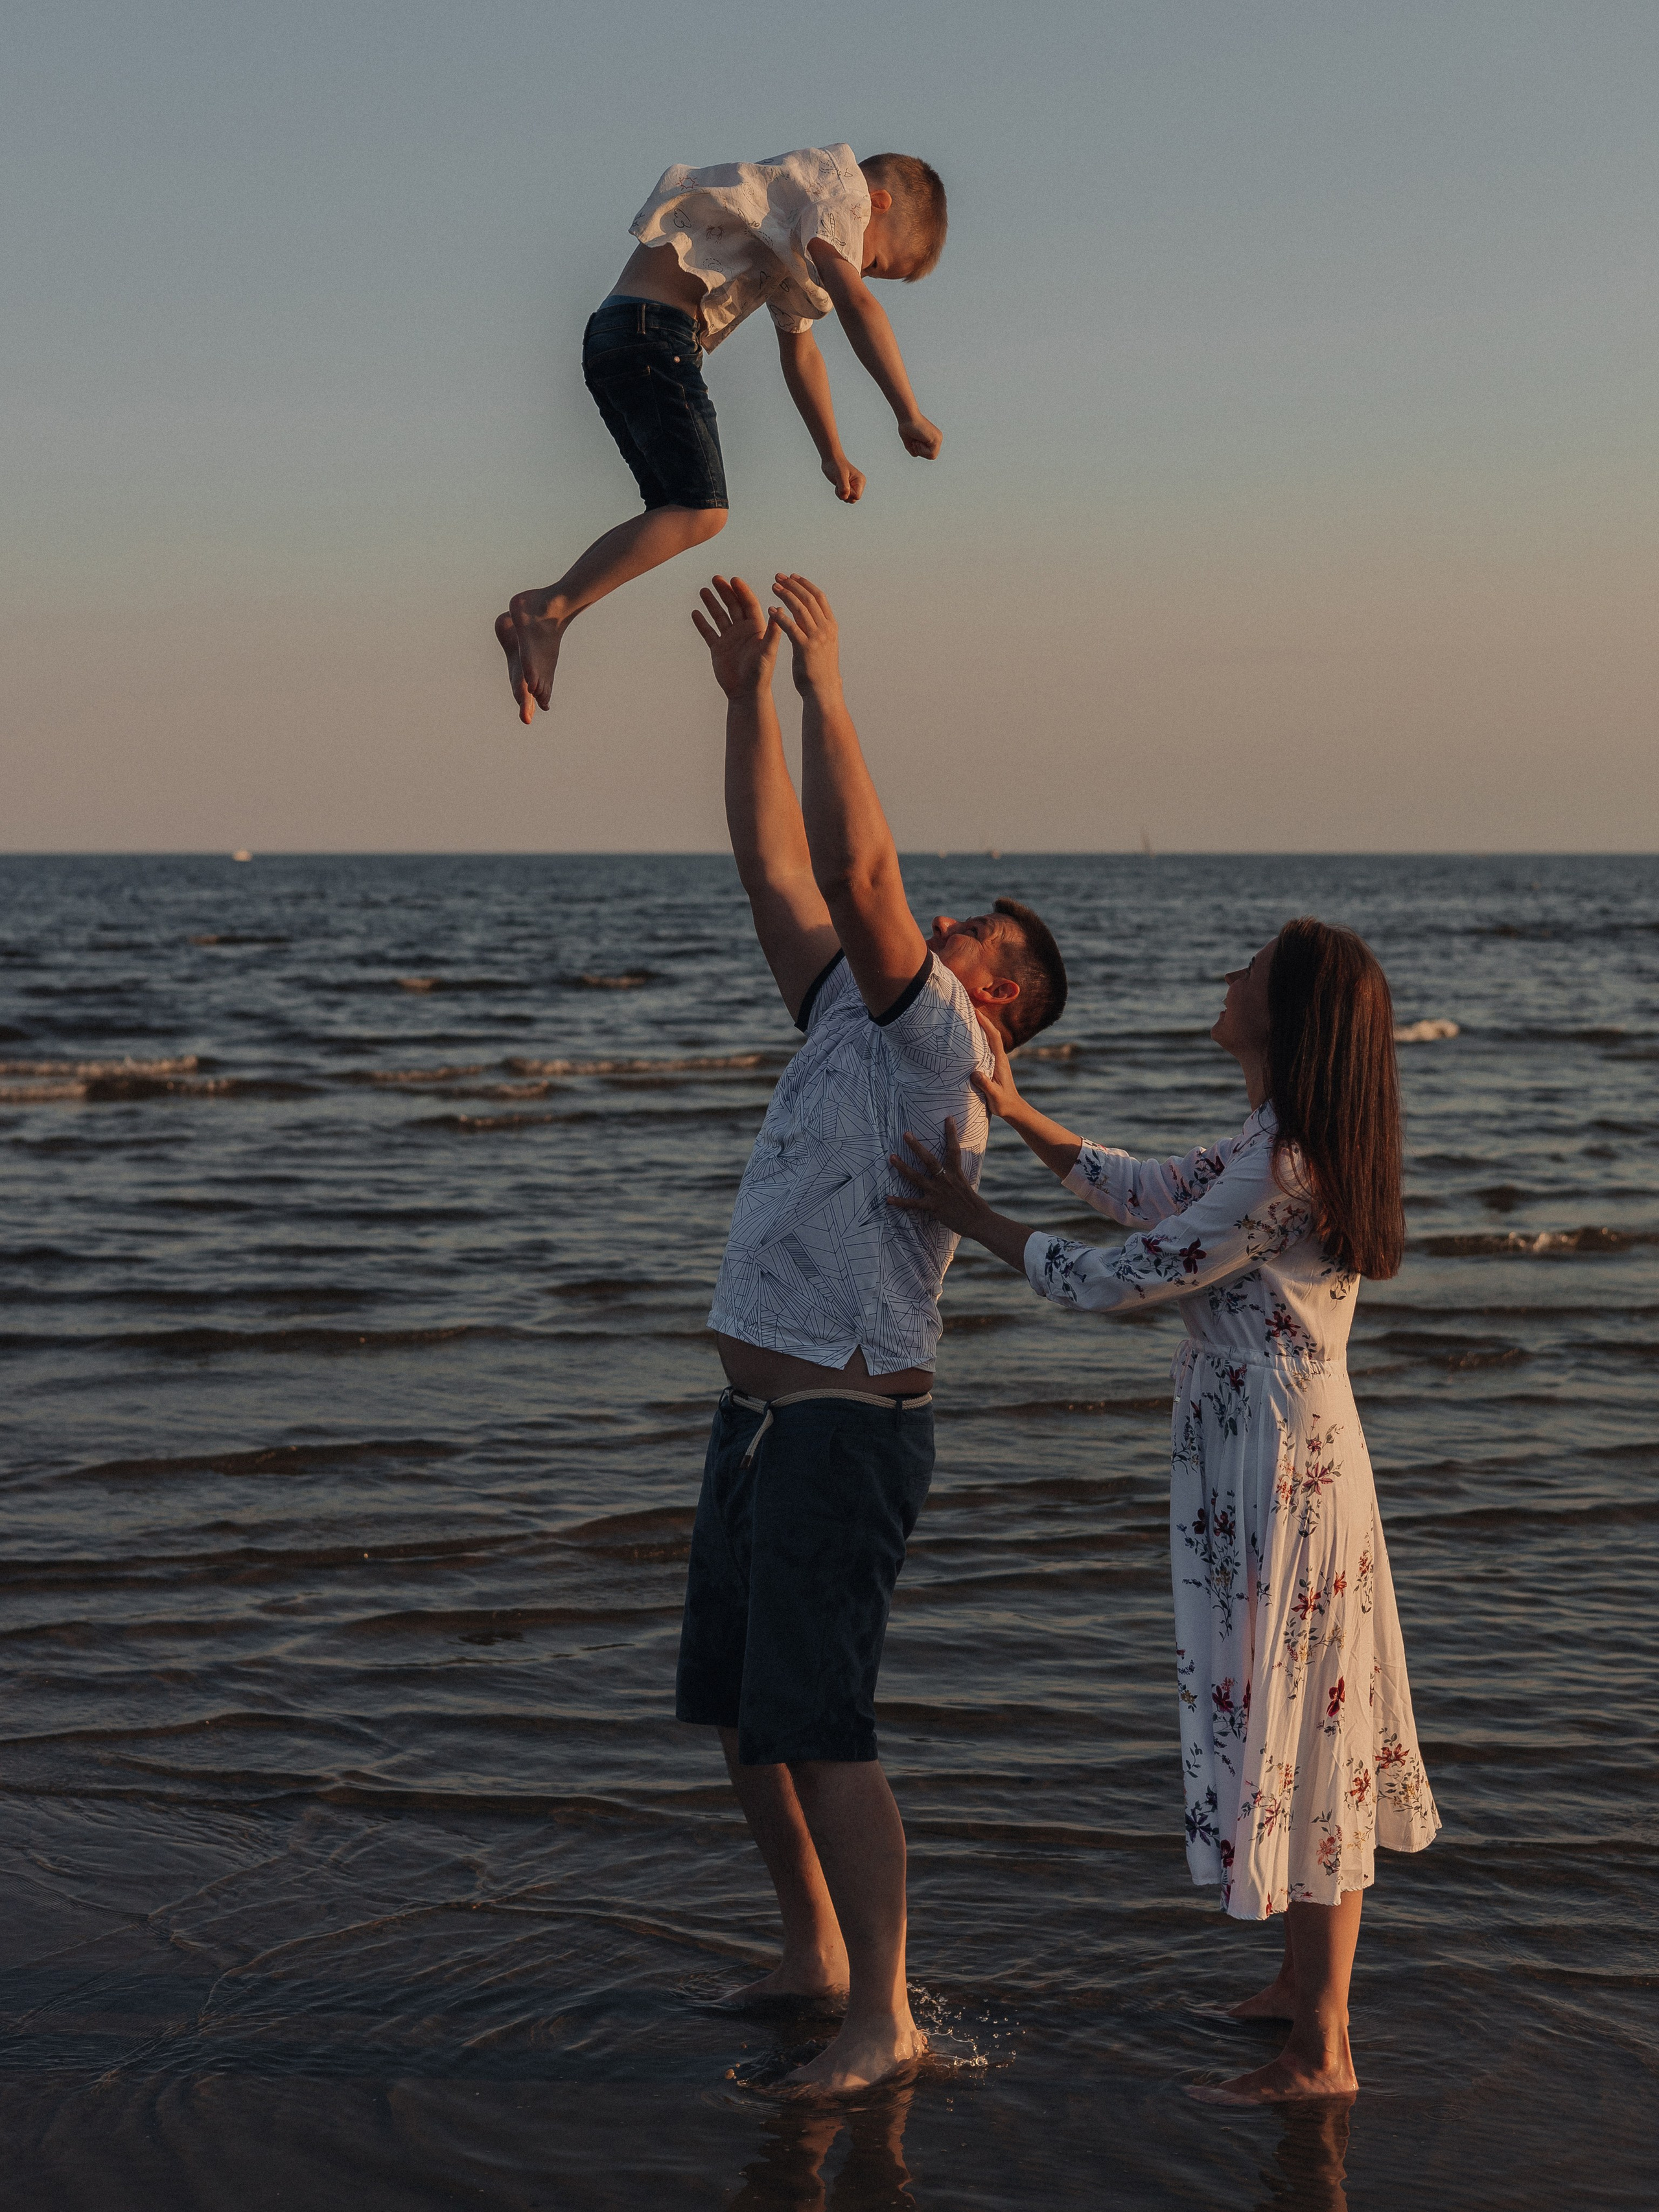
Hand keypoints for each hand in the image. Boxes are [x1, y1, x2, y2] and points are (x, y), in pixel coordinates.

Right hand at [691, 575, 782, 697]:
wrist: (747, 693)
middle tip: (716, 578)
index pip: (748, 604)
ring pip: (719, 616)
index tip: (734, 579)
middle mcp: (742, 630)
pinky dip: (701, 623)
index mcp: (756, 628)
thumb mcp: (768, 650)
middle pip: (732, 606)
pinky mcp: (718, 649)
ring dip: (711, 603)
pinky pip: (708, 632)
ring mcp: (729, 638)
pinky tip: (695, 613)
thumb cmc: (761, 673)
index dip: (741, 591)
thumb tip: (781, 609)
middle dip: (725, 592)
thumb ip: (773, 631)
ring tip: (703, 590)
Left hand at [770, 573, 842, 697]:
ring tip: (773, 587)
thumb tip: (810, 614)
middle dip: (793, 585)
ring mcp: (816, 637)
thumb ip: (819, 628)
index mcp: (831, 625)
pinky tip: (771, 610)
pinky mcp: (804, 647)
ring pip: (800, 609)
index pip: (819, 597)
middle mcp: (825, 628)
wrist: (823, 690)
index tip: (793, 576)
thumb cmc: (821, 668)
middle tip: (778, 577)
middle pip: (808, 599)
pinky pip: (790, 627)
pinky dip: (780, 616)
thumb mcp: (825, 644)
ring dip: (786, 595)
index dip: (805, 584)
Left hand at [822, 452, 865, 503]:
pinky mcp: (848, 488)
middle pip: (852, 500)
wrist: (831, 460)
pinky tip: (837, 484)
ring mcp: (853, 487)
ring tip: (838, 483)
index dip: (848, 494)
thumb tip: (845, 497)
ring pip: (848, 499)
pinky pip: (844, 497)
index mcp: (860, 481)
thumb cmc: (836, 465)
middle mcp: (858, 485)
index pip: (857, 496)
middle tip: (840, 484)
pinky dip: (838, 493)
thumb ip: (844, 487)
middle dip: (844, 495)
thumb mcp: (840, 475)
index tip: (843, 485)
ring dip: (840, 494)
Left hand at [887, 1119, 988, 1237]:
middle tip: (905, 1134)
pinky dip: (899, 1202)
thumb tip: (950, 1168)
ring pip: (916, 1177)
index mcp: (956, 1173)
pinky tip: (887, 1199)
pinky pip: (913, 1203)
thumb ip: (956, 1175)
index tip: (949, 1118)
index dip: (952, 1133)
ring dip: (903, 1167)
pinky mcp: (932, 1206)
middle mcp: (945, 1180)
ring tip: (891, 1157)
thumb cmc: (974, 1204)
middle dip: (916, 1146)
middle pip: (929, 1160)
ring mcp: (937, 1193)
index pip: (954, 1150)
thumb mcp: (967, 1184)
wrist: (978, 1222)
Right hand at [897, 414, 942, 459]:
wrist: (907, 417)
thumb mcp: (910, 442)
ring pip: (932, 456)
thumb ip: (914, 449)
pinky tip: (919, 440)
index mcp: (932, 438)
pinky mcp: (936, 439)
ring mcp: (938, 438)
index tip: (914, 440)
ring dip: (921, 450)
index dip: (920, 451)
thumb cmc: (906, 427)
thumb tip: (916, 454)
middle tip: (915, 440)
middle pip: (931, 456)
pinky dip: (922, 450)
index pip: (929, 454)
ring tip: (917, 439)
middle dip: (921, 452)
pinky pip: (931, 454)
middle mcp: (937, 438)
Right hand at [972, 1010, 1025, 1120]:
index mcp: (1000, 1061)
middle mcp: (999, 1058)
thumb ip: (986, 1085)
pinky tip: (969, 1037)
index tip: (976, 1013)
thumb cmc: (1004, 1103)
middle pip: (991, 1033)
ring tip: (967, 1018)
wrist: (1013, 1108)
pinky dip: (979, 1038)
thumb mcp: (994, 1096)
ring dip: (980, 1027)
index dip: (986, 1024)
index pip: (994, 1037)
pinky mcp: (993, 1065)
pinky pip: (985, 1047)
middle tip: (968, 1009)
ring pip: (989, 1039)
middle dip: (982, 1020)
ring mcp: (997, 1061)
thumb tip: (974, 1073)